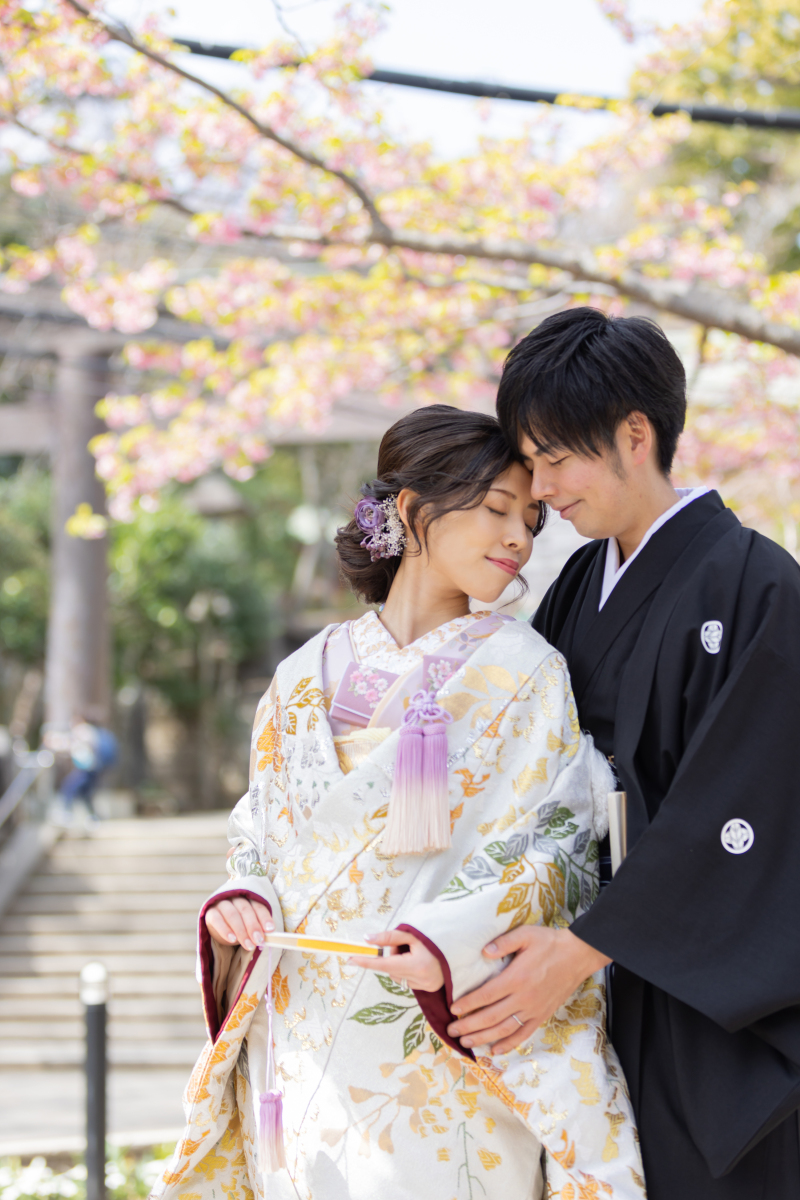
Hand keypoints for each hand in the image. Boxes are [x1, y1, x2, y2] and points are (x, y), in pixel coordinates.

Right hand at [205, 896, 273, 951]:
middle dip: (253, 926)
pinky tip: (232, 939)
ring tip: (248, 945)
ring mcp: (221, 904)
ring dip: (241, 931)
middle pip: (245, 909)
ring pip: (232, 914)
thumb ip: (257, 931)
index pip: (258, 905)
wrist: (219, 927)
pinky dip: (225, 930)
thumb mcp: (249, 928)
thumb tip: (265, 939)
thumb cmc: (239, 926)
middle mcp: (235, 898)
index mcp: (248, 898)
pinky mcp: (210, 913)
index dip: (264, 917)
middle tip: (258, 940)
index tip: (270, 930)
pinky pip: (217, 920)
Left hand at [349, 929, 444, 991]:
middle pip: (390, 969)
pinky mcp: (427, 989)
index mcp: (416, 965)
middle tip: (404, 945)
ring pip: (397, 975)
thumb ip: (389, 938)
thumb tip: (367, 940)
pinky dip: (407, 970)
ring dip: (399, 964)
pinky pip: (406, 980)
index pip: (384, 965)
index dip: (366, 962)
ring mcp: (424, 986)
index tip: (350, 960)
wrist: (459, 948)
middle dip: (391, 956)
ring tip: (415, 953)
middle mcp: (420, 979)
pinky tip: (419, 962)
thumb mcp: (413, 935)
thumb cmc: (436, 939)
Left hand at [447, 926, 609, 1053]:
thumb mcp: (526, 934)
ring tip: (466, 1042)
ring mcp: (533, 1009)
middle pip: (491, 1017)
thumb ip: (504, 942)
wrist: (578, 955)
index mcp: (516, 978)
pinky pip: (523, 1034)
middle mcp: (523, 998)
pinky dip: (508, 1044)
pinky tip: (495, 1050)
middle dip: (469, 1025)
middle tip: (451, 1031)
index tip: (453, 1009)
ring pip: (504, 1030)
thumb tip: (484, 952)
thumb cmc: (549, 943)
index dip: (467, 1004)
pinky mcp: (542, 1015)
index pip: (486, 995)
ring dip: (483, 1038)